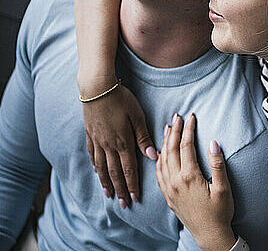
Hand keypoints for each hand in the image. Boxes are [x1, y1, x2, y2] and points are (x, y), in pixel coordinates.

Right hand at [82, 80, 156, 207]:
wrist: (96, 87)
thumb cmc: (121, 99)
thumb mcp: (137, 116)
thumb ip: (143, 137)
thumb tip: (152, 156)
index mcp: (123, 142)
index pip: (129, 169)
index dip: (132, 185)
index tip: (135, 199)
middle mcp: (108, 145)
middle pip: (115, 173)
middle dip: (120, 190)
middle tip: (123, 205)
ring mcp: (97, 140)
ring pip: (102, 167)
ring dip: (106, 182)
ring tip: (108, 195)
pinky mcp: (90, 133)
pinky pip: (92, 154)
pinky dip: (96, 165)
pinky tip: (97, 171)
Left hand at [157, 114, 235, 250]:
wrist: (209, 234)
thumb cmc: (220, 212)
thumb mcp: (224, 188)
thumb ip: (218, 165)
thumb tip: (213, 143)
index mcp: (189, 177)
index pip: (186, 146)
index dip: (188, 129)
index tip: (191, 117)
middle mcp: (175, 181)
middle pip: (171, 149)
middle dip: (174, 131)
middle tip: (178, 117)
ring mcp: (169, 188)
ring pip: (162, 159)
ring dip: (164, 142)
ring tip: (168, 128)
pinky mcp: (168, 195)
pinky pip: (158, 173)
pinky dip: (158, 159)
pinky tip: (160, 152)